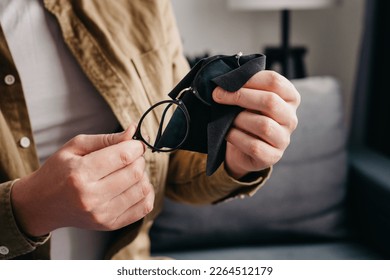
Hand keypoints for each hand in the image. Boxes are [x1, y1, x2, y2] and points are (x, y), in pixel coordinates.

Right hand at [11, 125, 153, 236]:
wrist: (42, 204)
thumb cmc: (59, 171)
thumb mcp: (76, 147)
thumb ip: (107, 139)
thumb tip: (133, 131)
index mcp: (80, 173)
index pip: (123, 156)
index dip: (136, 146)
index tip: (134, 144)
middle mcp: (91, 197)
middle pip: (135, 173)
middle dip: (139, 159)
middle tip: (131, 156)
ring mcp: (102, 214)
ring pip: (143, 189)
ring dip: (143, 175)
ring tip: (130, 171)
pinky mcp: (110, 224)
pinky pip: (144, 207)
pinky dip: (146, 192)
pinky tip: (135, 185)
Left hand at [212, 70, 299, 178]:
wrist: (243, 149)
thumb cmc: (247, 117)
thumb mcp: (250, 100)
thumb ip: (245, 88)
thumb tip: (226, 81)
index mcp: (290, 98)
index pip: (275, 81)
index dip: (250, 79)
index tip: (229, 80)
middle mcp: (291, 119)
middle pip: (270, 101)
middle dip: (240, 96)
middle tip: (218, 95)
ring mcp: (283, 139)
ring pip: (263, 125)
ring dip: (238, 119)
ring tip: (226, 117)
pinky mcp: (272, 157)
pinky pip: (254, 146)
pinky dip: (236, 137)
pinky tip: (227, 132)